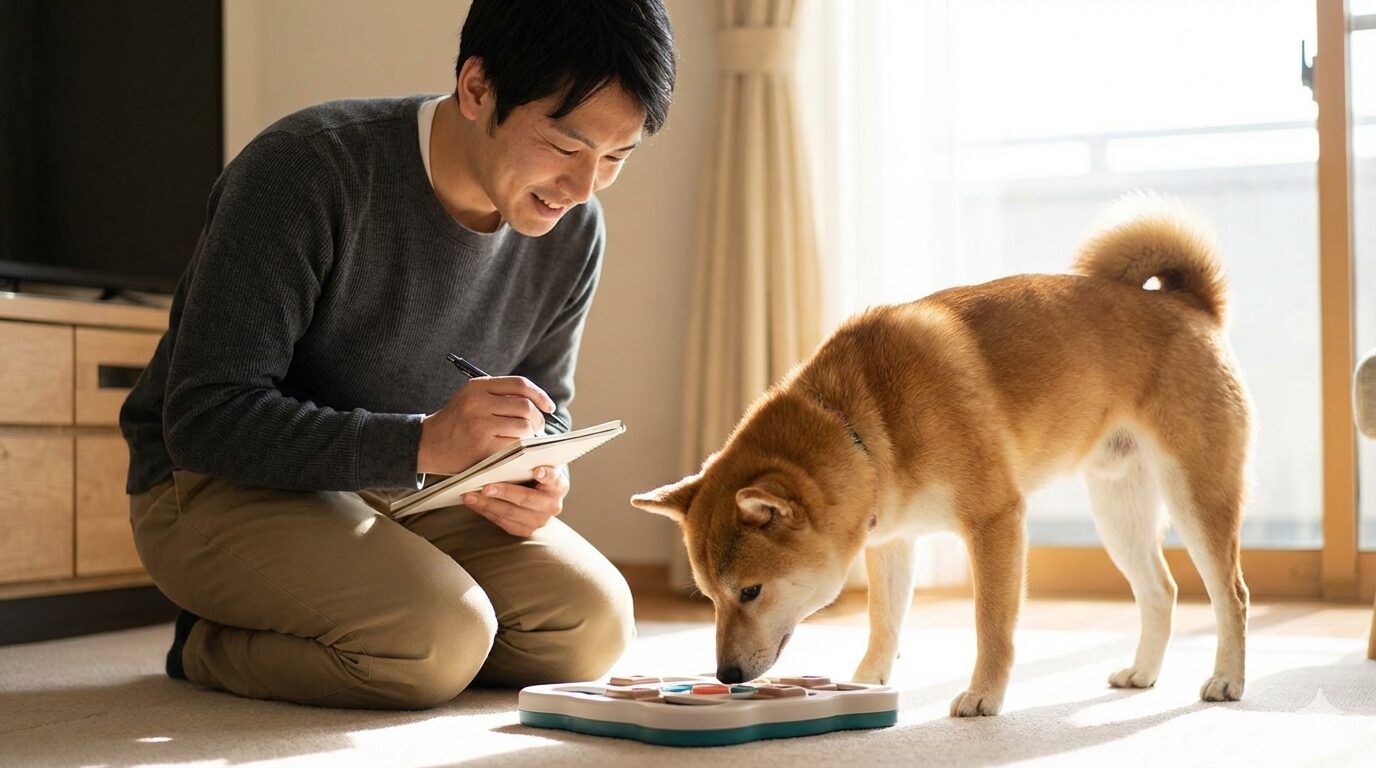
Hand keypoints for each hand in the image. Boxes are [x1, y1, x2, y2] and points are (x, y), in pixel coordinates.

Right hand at [417, 375, 556, 474]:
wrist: (426, 444)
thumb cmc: (454, 422)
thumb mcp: (470, 398)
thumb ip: (498, 395)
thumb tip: (537, 403)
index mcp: (478, 387)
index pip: (520, 384)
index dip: (540, 395)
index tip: (549, 407)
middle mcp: (478, 403)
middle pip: (525, 406)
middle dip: (538, 419)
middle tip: (539, 428)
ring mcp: (480, 425)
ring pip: (523, 427)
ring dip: (531, 435)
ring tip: (527, 440)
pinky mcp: (482, 447)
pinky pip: (514, 446)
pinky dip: (521, 449)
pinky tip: (518, 451)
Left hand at [463, 465, 568, 536]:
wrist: (538, 495)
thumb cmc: (531, 474)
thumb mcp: (535, 465)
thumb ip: (526, 461)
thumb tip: (503, 454)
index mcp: (558, 484)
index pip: (553, 478)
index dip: (545, 474)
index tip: (536, 470)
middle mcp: (552, 505)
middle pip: (526, 499)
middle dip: (504, 492)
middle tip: (485, 487)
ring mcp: (540, 520)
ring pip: (510, 513)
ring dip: (487, 504)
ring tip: (470, 496)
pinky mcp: (526, 530)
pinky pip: (503, 522)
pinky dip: (486, 512)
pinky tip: (474, 503)